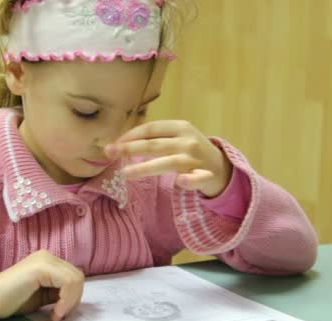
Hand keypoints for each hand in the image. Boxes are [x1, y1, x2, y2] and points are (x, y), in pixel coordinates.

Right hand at [0, 250, 84, 320]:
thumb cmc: (11, 300)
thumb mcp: (43, 295)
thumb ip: (58, 291)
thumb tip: (75, 296)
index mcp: (48, 261)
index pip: (74, 276)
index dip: (73, 297)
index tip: (59, 313)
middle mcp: (48, 256)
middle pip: (78, 277)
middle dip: (73, 300)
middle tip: (58, 315)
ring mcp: (44, 259)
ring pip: (76, 279)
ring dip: (70, 302)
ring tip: (55, 314)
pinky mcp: (41, 267)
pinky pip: (68, 283)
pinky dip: (66, 301)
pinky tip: (54, 312)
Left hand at [105, 120, 232, 197]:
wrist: (221, 166)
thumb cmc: (191, 150)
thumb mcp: (176, 136)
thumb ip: (154, 137)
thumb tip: (120, 141)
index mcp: (180, 127)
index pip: (151, 129)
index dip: (131, 135)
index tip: (114, 143)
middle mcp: (187, 141)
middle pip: (155, 145)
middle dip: (130, 148)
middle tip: (109, 152)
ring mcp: (196, 160)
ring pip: (170, 162)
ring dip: (146, 168)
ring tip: (125, 173)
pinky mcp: (205, 177)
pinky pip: (197, 179)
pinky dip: (189, 181)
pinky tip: (180, 182)